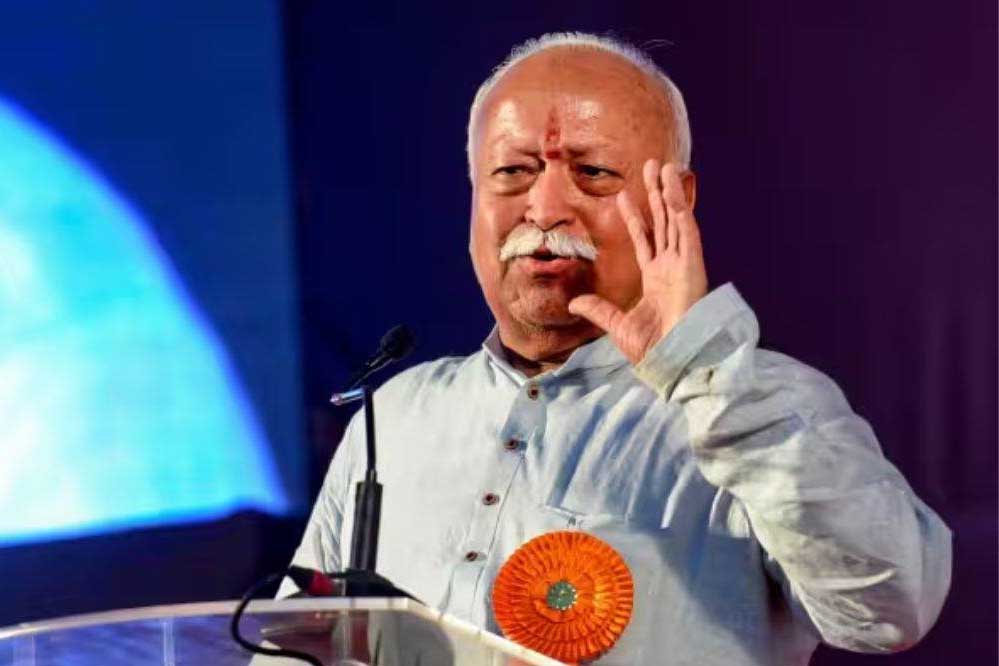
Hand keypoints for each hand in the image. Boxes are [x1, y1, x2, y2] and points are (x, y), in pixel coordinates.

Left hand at [568, 159, 707, 364]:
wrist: (673, 360)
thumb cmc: (653, 349)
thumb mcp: (617, 326)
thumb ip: (598, 310)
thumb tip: (574, 303)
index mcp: (656, 278)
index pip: (644, 238)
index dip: (634, 216)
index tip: (623, 194)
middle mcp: (671, 267)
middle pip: (662, 221)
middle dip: (655, 194)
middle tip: (650, 167)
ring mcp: (683, 265)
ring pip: (675, 220)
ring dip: (670, 194)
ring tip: (663, 167)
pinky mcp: (693, 266)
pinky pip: (687, 232)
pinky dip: (681, 210)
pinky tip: (673, 191)